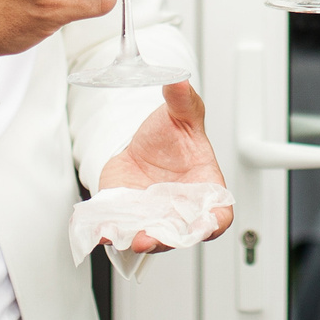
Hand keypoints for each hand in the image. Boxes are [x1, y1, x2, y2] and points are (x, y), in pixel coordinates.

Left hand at [96, 81, 234, 250]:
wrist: (142, 144)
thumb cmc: (172, 136)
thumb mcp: (181, 114)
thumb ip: (181, 99)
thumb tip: (178, 79)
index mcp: (205, 189)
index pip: (218, 214)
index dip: (213, 223)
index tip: (206, 225)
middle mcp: (180, 210)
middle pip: (180, 235)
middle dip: (165, 239)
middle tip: (149, 237)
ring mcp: (153, 217)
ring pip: (148, 238)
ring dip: (136, 240)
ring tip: (122, 234)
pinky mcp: (127, 217)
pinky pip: (121, 230)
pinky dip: (110, 233)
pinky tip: (101, 229)